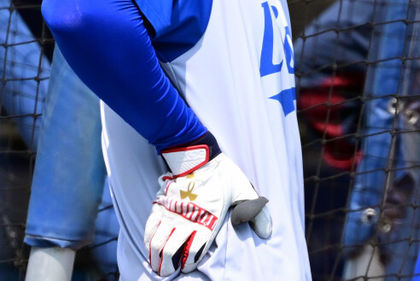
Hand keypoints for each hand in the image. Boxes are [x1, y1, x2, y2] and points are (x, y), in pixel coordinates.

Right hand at [144, 134, 271, 275]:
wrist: (198, 155)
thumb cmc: (223, 175)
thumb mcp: (244, 191)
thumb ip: (256, 212)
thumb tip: (267, 234)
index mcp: (207, 219)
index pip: (194, 251)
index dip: (189, 263)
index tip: (188, 267)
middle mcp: (187, 219)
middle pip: (170, 251)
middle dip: (168, 266)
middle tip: (168, 272)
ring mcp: (171, 213)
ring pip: (157, 243)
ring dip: (155, 258)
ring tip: (158, 267)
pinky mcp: (161, 205)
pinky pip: (150, 228)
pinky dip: (147, 241)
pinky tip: (150, 249)